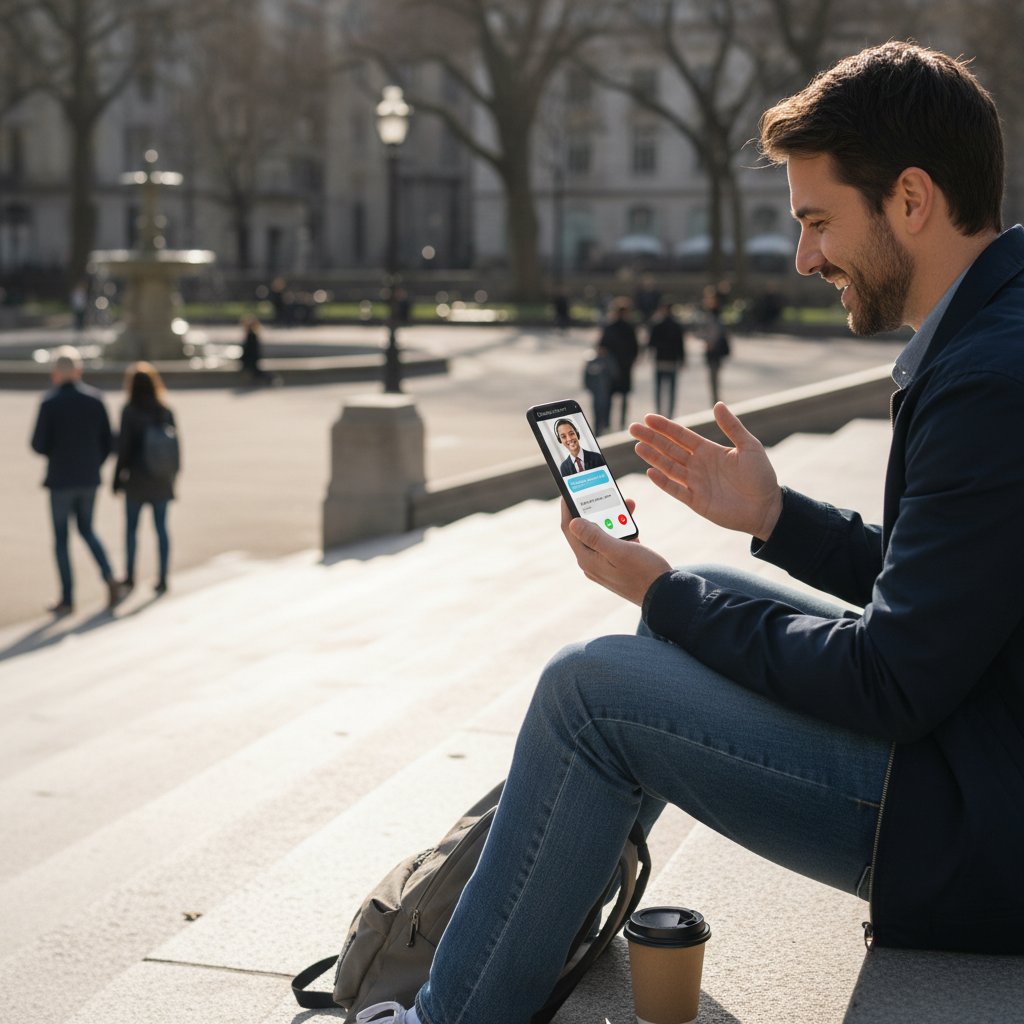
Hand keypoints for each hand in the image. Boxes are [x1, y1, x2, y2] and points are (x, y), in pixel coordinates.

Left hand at [560, 500, 670, 604]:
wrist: (665, 595)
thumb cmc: (643, 573)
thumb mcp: (619, 551)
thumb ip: (595, 537)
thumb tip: (573, 522)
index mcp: (588, 559)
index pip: (570, 528)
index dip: (568, 507)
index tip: (570, 489)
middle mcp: (592, 562)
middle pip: (586, 529)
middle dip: (596, 509)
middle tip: (603, 492)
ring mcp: (604, 565)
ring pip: (603, 534)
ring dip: (613, 518)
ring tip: (626, 504)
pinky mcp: (616, 566)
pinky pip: (614, 542)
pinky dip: (622, 530)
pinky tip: (632, 522)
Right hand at [629, 403, 781, 540]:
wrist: (767, 508)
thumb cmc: (762, 476)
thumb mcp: (749, 447)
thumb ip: (732, 427)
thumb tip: (718, 404)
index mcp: (708, 451)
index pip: (681, 436)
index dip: (665, 427)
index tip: (648, 418)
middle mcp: (698, 465)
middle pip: (669, 449)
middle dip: (651, 439)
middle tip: (633, 429)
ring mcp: (695, 483)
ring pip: (668, 468)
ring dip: (653, 457)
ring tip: (637, 447)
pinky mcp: (696, 501)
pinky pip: (676, 490)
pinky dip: (663, 482)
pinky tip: (650, 472)